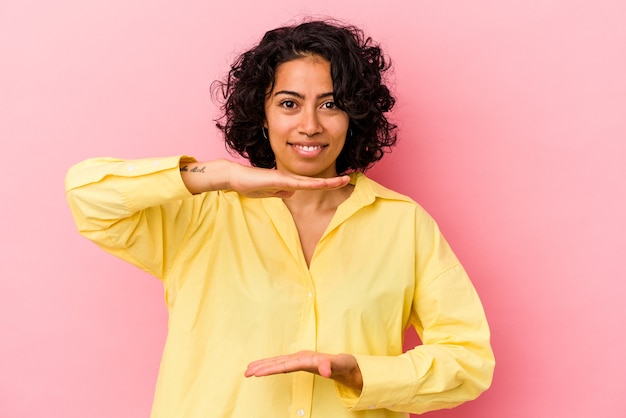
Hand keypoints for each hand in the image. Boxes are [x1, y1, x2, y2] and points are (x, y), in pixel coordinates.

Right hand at [228, 163, 350, 197]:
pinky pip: (299, 183)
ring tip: (343, 180)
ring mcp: (286, 179)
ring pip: (311, 182)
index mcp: (289, 183)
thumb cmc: (250, 184)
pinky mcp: (279, 179)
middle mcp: (290, 180)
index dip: (326, 184)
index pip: (311, 185)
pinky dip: (312, 184)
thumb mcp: (269, 192)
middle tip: (349, 179)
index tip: (339, 184)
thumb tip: (292, 194)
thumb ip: (281, 192)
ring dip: (328, 182)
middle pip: (316, 182)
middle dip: (333, 181)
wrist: (236, 177)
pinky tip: (322, 183)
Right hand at [245, 350, 362, 390]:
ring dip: (262, 365)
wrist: (345, 363)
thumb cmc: (343, 364)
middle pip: (277, 361)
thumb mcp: (340, 365)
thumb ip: (331, 366)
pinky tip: (262, 369)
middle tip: (246, 372)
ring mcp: (299, 359)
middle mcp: (300, 357)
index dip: (271, 368)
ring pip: (277, 362)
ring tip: (247, 370)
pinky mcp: (298, 363)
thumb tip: (325, 371)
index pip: (285, 364)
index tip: (258, 372)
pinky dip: (270, 366)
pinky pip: (280, 364)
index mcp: (307, 358)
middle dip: (261, 366)